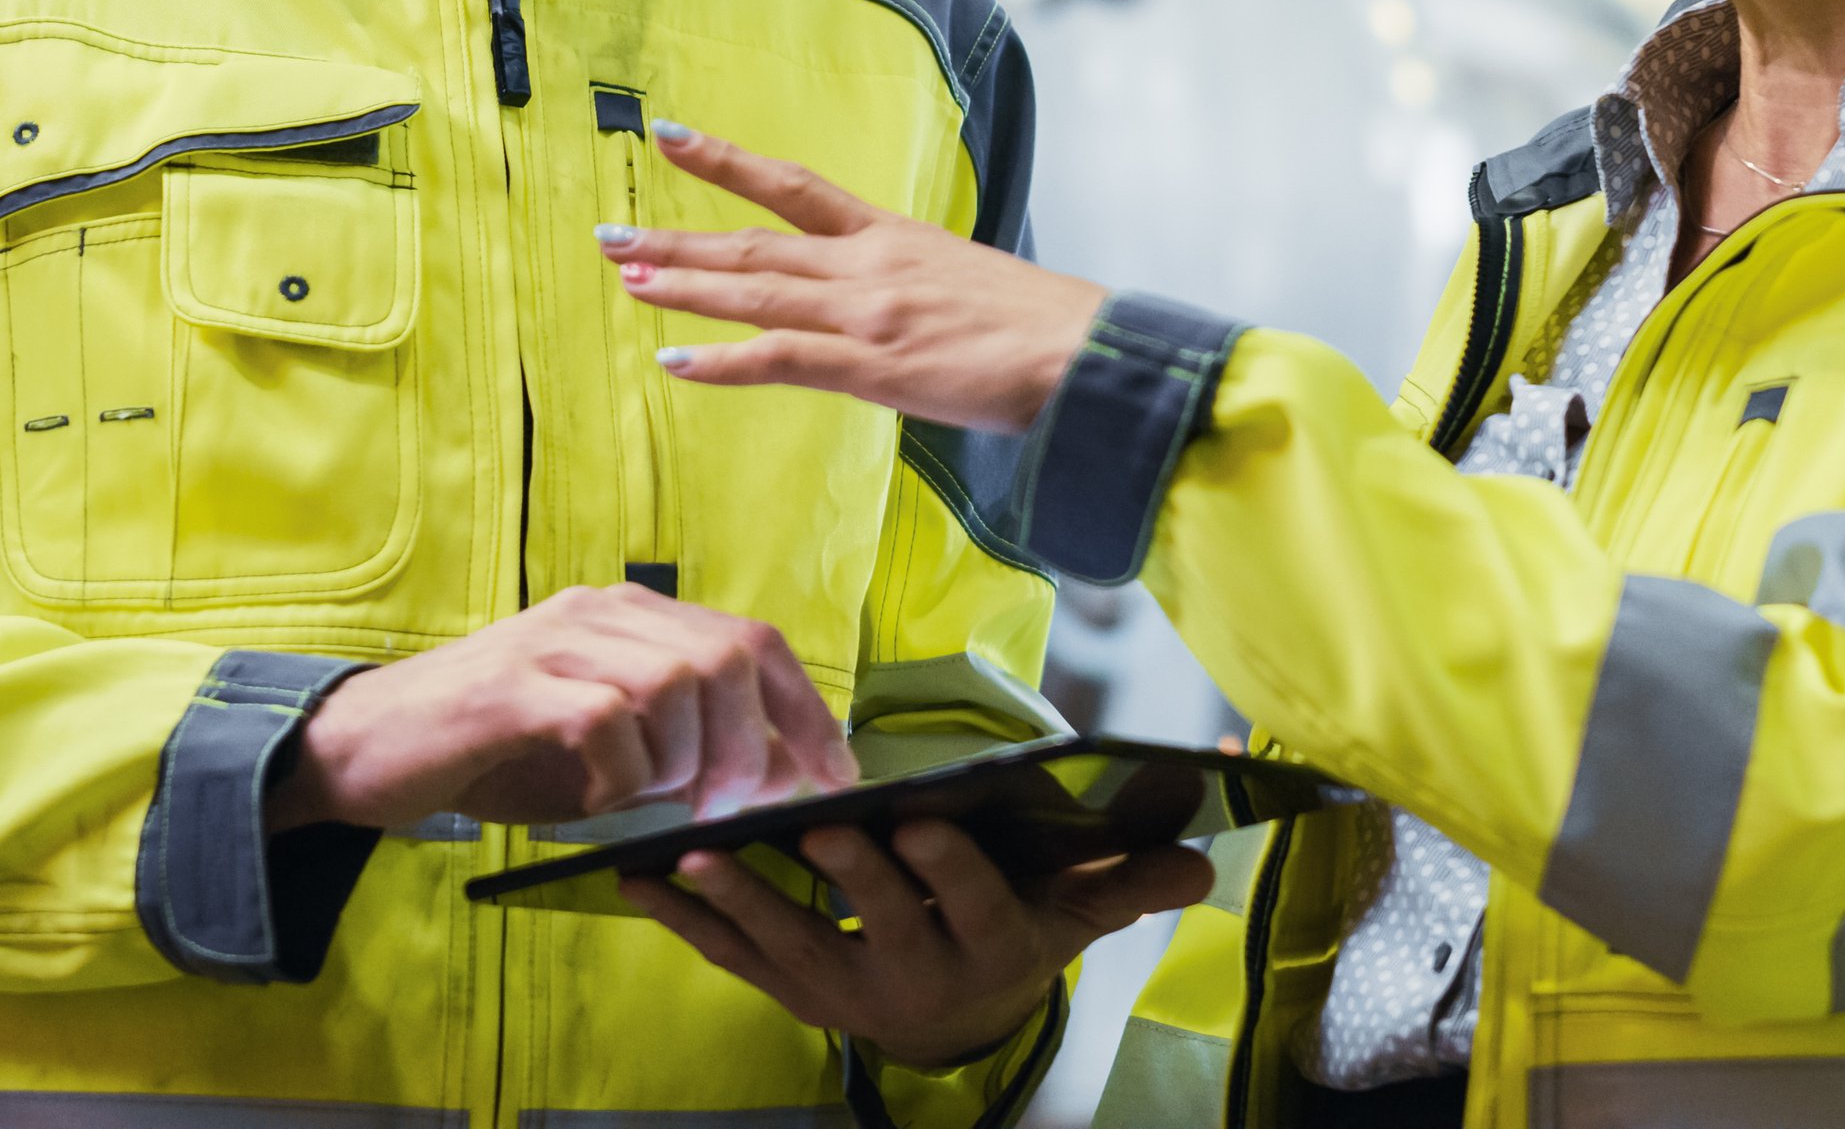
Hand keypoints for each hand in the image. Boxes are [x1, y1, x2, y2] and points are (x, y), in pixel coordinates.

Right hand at [266, 584, 857, 831]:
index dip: (805, 711)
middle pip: (727, 657)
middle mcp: (599, 612)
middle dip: (753, 745)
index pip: (753, 640)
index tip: (834, 778)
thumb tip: (778, 777)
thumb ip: (681, 743)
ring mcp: (554, 643)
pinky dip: (620, 773)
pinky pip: (605, 720)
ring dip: (684, 761)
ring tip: (652, 799)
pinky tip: (597, 798)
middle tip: (732, 808)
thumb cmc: (491, 754)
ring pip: (676, 683)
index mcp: (629, 616)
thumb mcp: (602, 742)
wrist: (359, 749)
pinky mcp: (512, 689)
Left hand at [599, 120, 1105, 433]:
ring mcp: (868, 312)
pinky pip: (781, 358)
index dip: (729, 162)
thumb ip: (915, 288)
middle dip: (678, 235)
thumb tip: (890, 306)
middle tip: (610, 234)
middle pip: (755, 242)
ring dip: (683, 283)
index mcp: (895, 238)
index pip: (796, 188)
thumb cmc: (1045, 328)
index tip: (672, 139)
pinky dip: (723, 360)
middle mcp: (870, 265)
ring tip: (625, 274)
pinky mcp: (874, 364)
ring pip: (755, 290)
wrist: (1088, 353)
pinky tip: (674, 363)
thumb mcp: (968, 284)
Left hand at [624, 819, 1210, 1069]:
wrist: (961, 1022)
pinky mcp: (793, 992)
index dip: (946, 870)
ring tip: (693, 861)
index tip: (919, 821)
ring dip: (741, 904)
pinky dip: (686, 925)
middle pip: (879, 927)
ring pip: (790, 948)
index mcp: (991, 947)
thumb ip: (1134, 879)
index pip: (974, 909)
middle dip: (844, 878)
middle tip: (811, 827)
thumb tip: (1206, 851)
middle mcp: (917, 977)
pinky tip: (637, 884)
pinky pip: (734, 961)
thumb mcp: (1082, 913)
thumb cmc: (1022, 936)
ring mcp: (846, 991)